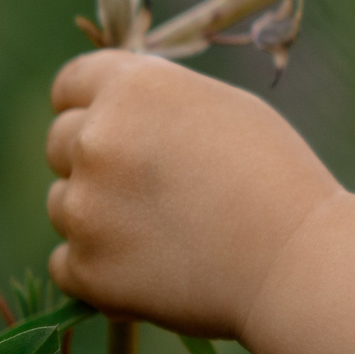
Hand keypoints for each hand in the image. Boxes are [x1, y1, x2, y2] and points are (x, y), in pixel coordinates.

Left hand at [45, 52, 343, 337]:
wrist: (294, 261)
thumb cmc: (275, 177)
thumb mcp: (221, 107)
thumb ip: (156, 103)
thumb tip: (115, 113)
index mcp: (133, 88)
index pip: (70, 84)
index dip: (86, 105)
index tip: (106, 127)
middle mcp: (97, 139)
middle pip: (60, 142)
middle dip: (94, 161)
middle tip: (148, 188)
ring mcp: (84, 207)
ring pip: (63, 204)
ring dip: (96, 216)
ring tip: (163, 232)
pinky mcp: (85, 268)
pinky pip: (67, 263)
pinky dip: (98, 269)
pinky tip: (150, 269)